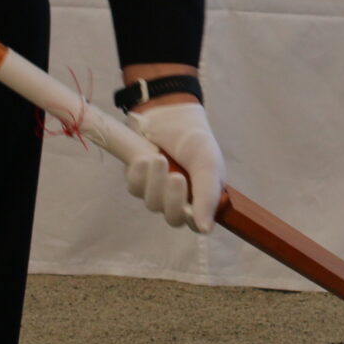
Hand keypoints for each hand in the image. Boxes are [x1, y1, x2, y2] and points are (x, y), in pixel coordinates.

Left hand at [125, 100, 223, 233]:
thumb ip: (207, 195)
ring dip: (155, 181)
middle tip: (176, 177)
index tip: (189, 203)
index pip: (196, 223)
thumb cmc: (194, 139)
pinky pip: (135, 188)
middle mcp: (179, 199)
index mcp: (201, 197)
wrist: (169, 113)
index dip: (191, 218)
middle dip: (171, 198)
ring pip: (152, 203)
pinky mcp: (138, 180)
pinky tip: (144, 158)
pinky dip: (139, 174)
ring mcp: (156, 191)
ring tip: (159, 158)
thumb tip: (205, 230)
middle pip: (172, 217)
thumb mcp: (207, 163)